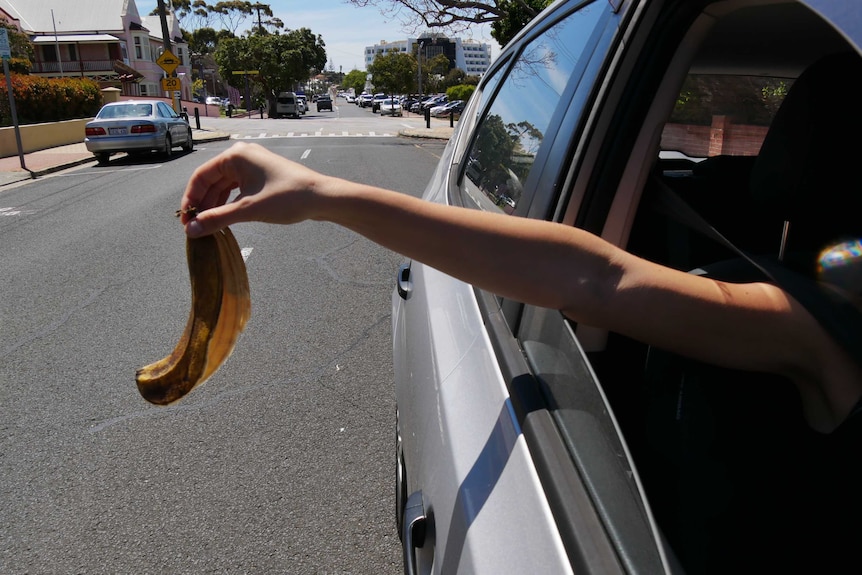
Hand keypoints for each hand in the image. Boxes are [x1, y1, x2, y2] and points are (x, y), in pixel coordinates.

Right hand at [180, 142, 327, 236]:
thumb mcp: (249, 210)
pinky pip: (236, 190)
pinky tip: (224, 220)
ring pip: (224, 187)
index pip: (201, 176)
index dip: (190, 199)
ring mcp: (252, 166)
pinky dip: (228, 204)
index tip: (185, 221)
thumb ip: (217, 219)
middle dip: (203, 204)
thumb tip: (191, 231)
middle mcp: (242, 156)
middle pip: (211, 181)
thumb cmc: (288, 198)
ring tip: (208, 227)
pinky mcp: (261, 177)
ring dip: (215, 206)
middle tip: (194, 228)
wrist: (322, 198)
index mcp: (235, 156)